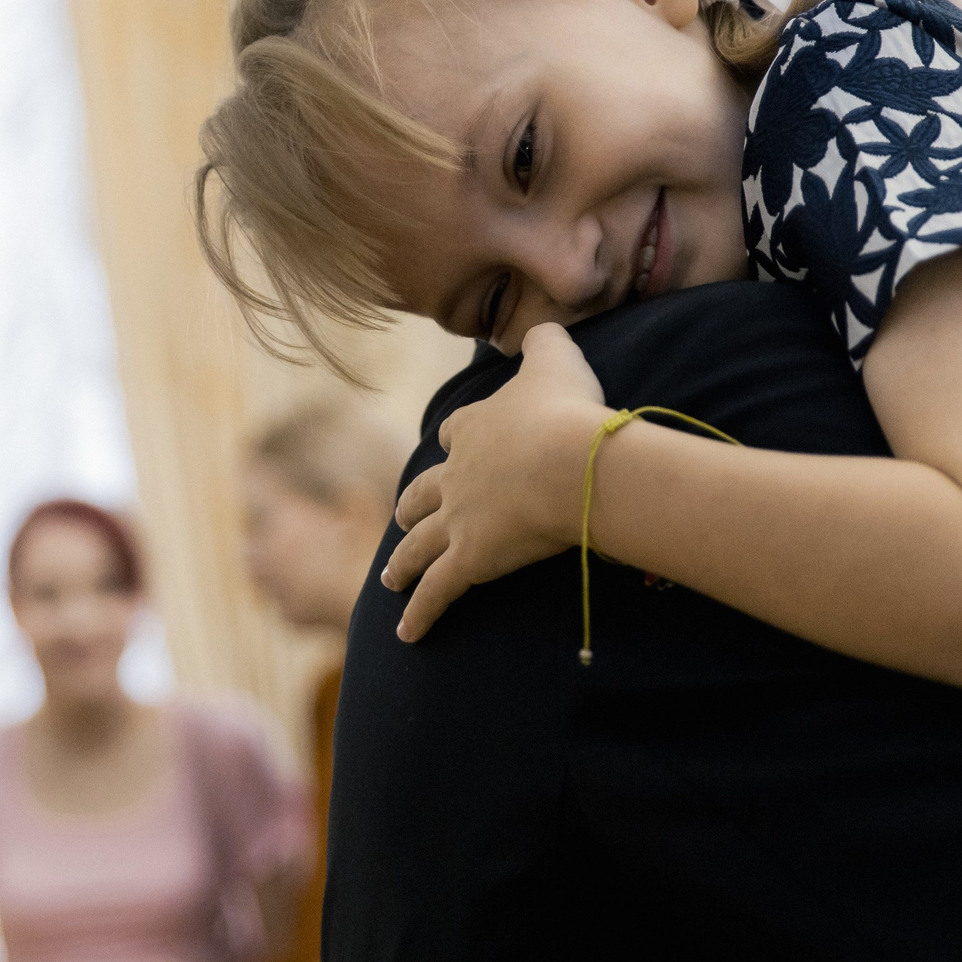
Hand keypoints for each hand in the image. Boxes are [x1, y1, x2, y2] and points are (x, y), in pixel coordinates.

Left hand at [382, 323, 610, 640]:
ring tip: (390, 579)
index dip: (455, 443)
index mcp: (473, 428)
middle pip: (423, 493)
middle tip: (404, 519)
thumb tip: (545, 326)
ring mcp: (458, 520)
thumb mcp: (557, 356)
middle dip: (413, 507)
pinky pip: (437, 592)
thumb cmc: (568, 408)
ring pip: (419, 545)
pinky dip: (420, 614)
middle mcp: (456, 474)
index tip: (453, 446)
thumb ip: (546, 338)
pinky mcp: (469, 559)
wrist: (571, 460)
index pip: (454, 436)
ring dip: (403, 563)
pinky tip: (406, 635)